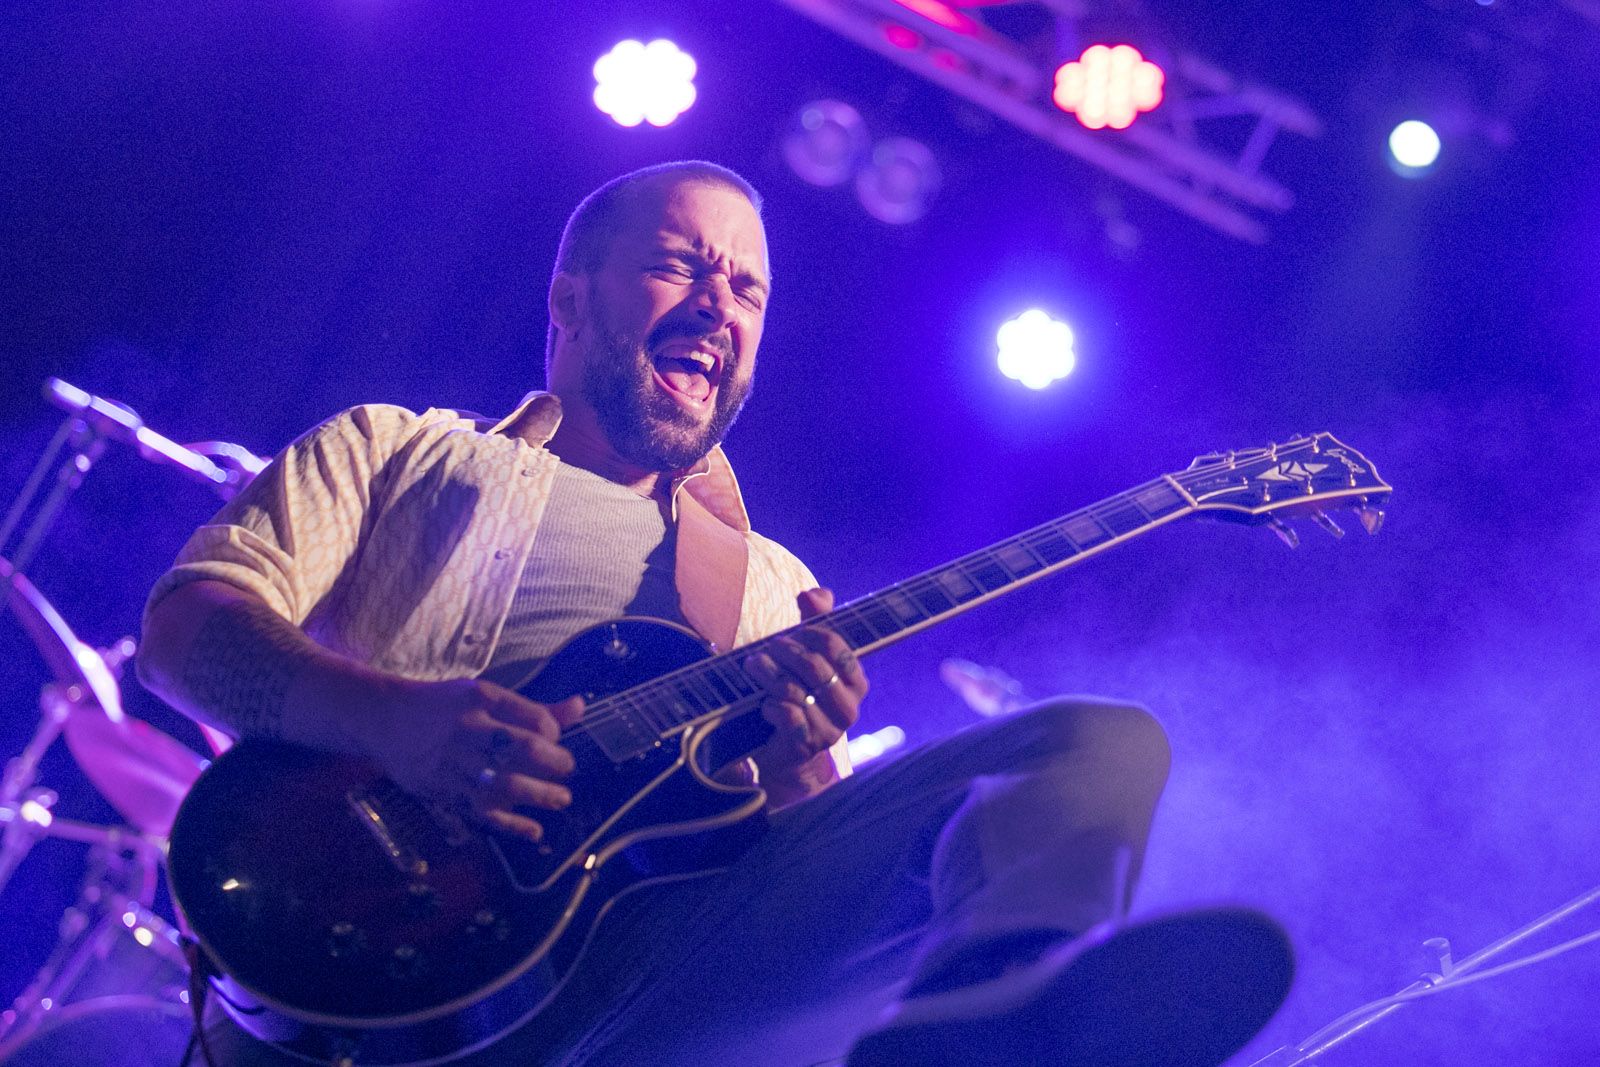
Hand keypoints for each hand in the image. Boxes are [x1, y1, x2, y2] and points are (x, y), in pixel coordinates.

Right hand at [364, 677, 583, 843]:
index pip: (535, 720)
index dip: (553, 735)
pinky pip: (482, 810)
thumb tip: (581, 707)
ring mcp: (456, 761)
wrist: (383, 719)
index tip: (553, 742)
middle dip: (556, 764)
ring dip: (540, 796)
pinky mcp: (444, 789)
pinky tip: (534, 831)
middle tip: (566, 771)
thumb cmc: (444, 706)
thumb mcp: (486, 696)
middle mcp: (470, 729)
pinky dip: (511, 824)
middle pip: (524, 750)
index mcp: (482, 699)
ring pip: (506, 784)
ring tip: (561, 799)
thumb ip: (534, 708)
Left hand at [742, 588, 867, 801]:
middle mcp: (849, 706)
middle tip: (763, 649)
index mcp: (856, 680)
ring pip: (795, 690)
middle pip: (814, 665)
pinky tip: (764, 704)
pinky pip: (787, 715)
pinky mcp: (807, 745)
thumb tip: (813, 594)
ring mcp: (830, 729)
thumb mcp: (806, 654)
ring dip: (769, 675)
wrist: (785, 749)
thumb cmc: (797, 691)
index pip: (835, 645)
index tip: (787, 634)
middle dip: (784, 652)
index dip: (807, 634)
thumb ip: (813, 621)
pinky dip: (770, 705)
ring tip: (753, 666)